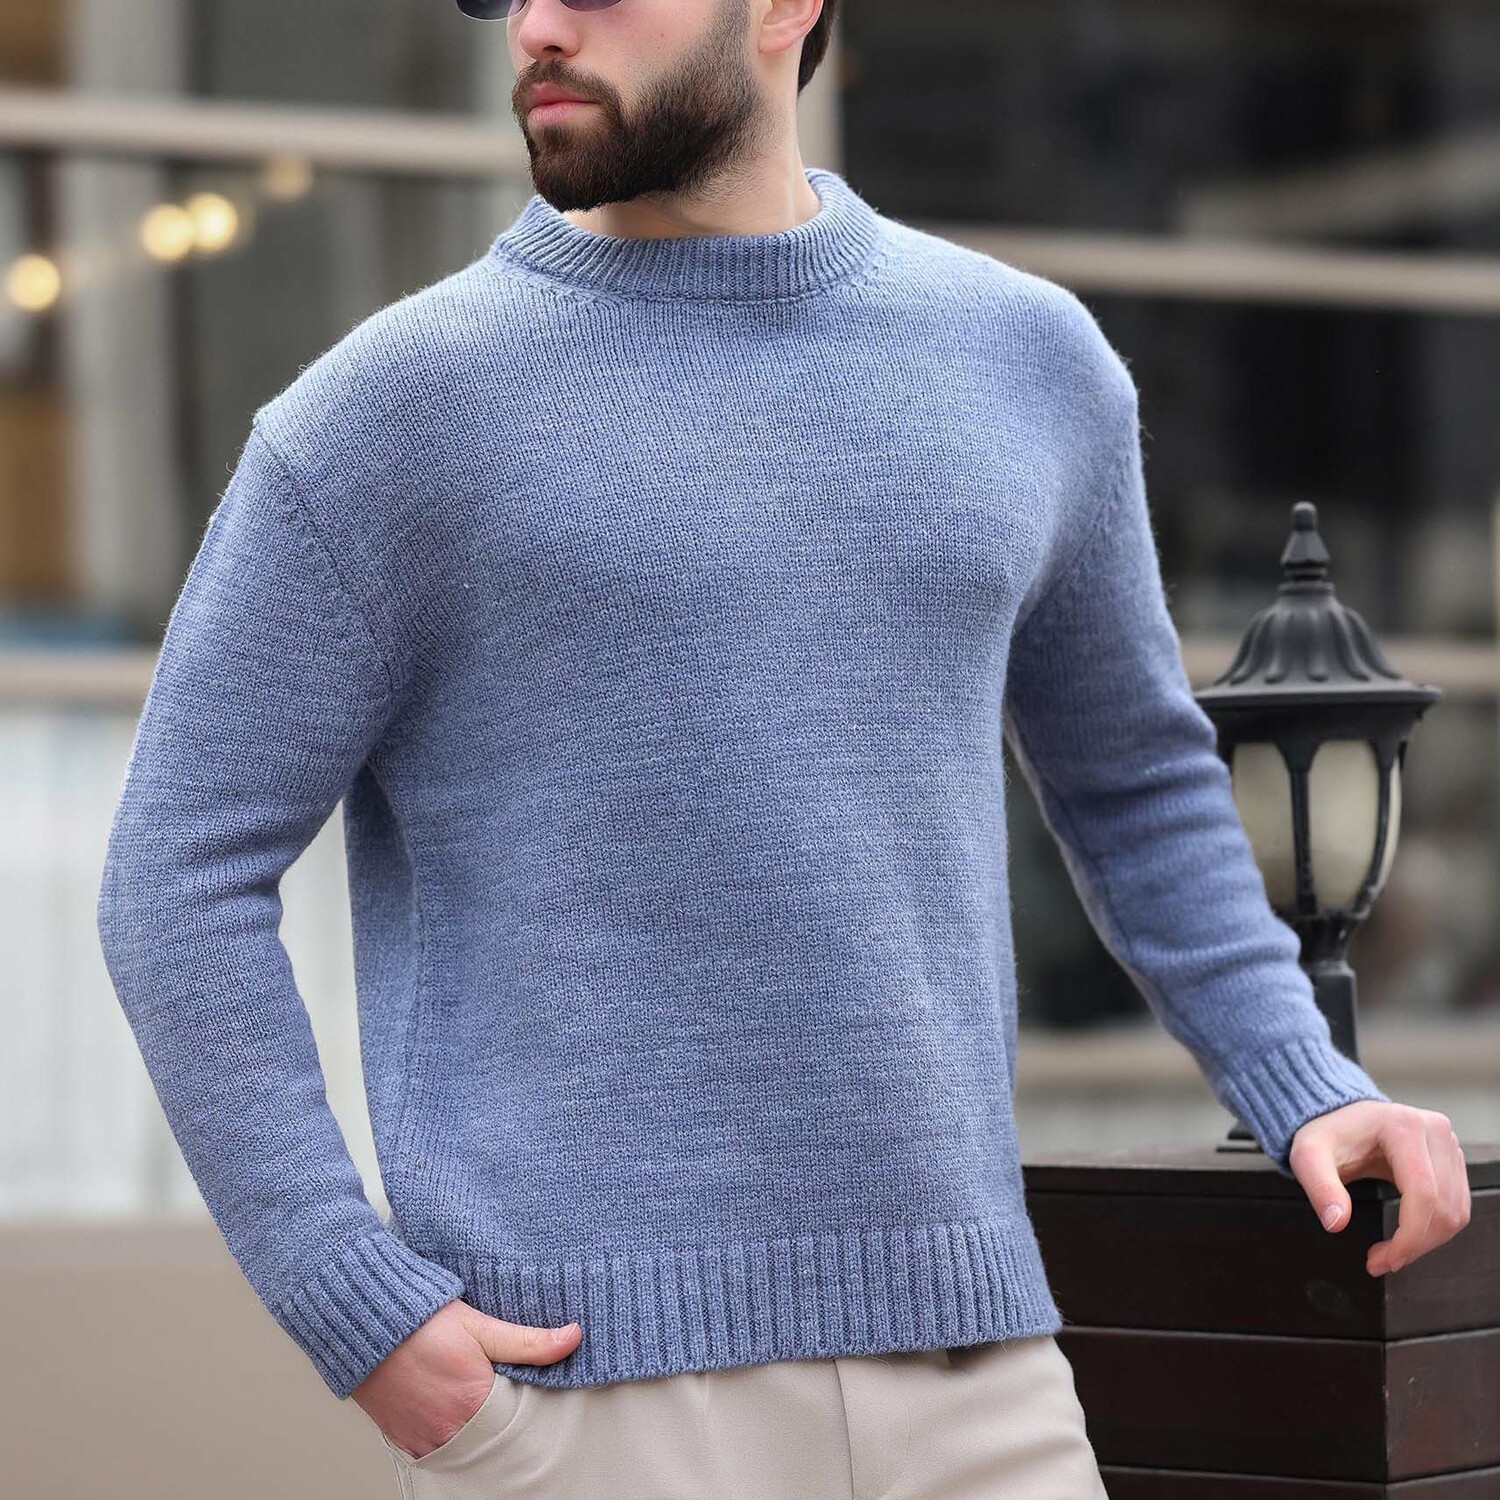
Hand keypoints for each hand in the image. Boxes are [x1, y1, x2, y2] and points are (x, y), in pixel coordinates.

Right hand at [352, 1298, 580, 1458]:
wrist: (363, 1322)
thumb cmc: (420, 1321)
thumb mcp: (480, 1324)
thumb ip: (528, 1340)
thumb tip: (574, 1336)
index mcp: (474, 1404)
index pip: (518, 1419)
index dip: (527, 1404)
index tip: (531, 1388)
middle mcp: (448, 1431)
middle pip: (492, 1438)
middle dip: (502, 1419)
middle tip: (503, 1393)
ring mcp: (423, 1440)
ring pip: (464, 1445)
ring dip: (474, 1428)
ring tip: (476, 1399)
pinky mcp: (403, 1441)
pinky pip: (436, 1449)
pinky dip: (449, 1433)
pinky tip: (452, 1409)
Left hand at [1287, 1099, 1471, 1276]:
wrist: (1340, 1115)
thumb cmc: (1327, 1132)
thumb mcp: (1308, 1156)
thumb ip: (1320, 1187)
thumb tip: (1336, 1222)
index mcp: (1403, 1127)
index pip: (1423, 1195)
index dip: (1408, 1238)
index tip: (1384, 1260)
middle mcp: (1434, 1131)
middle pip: (1443, 1207)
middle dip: (1415, 1245)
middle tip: (1382, 1261)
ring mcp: (1448, 1144)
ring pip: (1455, 1212)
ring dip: (1427, 1241)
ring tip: (1392, 1251)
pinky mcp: (1452, 1158)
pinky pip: (1456, 1206)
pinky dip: (1435, 1229)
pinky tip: (1408, 1234)